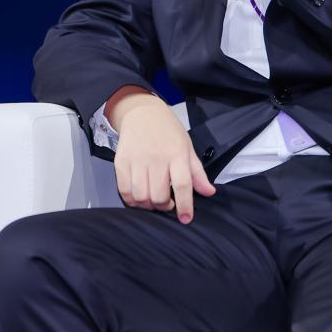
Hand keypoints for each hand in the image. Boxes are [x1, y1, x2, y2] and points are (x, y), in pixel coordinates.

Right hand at [106, 89, 215, 223]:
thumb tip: (209, 192)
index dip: (184, 205)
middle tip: (168, 203)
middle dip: (165, 206)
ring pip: (141, 196)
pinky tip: (139, 197)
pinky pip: (124, 191)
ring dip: (148, 205)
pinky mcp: (121, 162)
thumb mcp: (187, 147)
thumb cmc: (169, 131)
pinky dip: (132, 201)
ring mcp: (137, 160)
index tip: (186, 218)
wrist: (142, 112)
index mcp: (177, 153)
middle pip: (159, 195)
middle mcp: (157, 158)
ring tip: (154, 200)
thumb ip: (197, 173)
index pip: (182, 184)